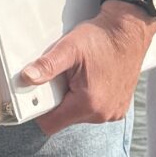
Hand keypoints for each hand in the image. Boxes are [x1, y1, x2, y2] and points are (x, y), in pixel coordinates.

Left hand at [21, 2, 155, 135]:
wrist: (128, 31)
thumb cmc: (101, 38)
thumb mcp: (69, 48)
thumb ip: (47, 66)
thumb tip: (27, 77)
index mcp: (88, 103)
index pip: (50, 124)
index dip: (39, 110)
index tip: (39, 93)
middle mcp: (102, 114)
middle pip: (65, 119)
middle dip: (59, 100)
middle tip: (64, 77)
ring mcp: (113, 113)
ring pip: (80, 115)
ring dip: (75, 99)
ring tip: (80, 76)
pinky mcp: (120, 108)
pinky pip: (95, 111)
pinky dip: (89, 98)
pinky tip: (92, 79)